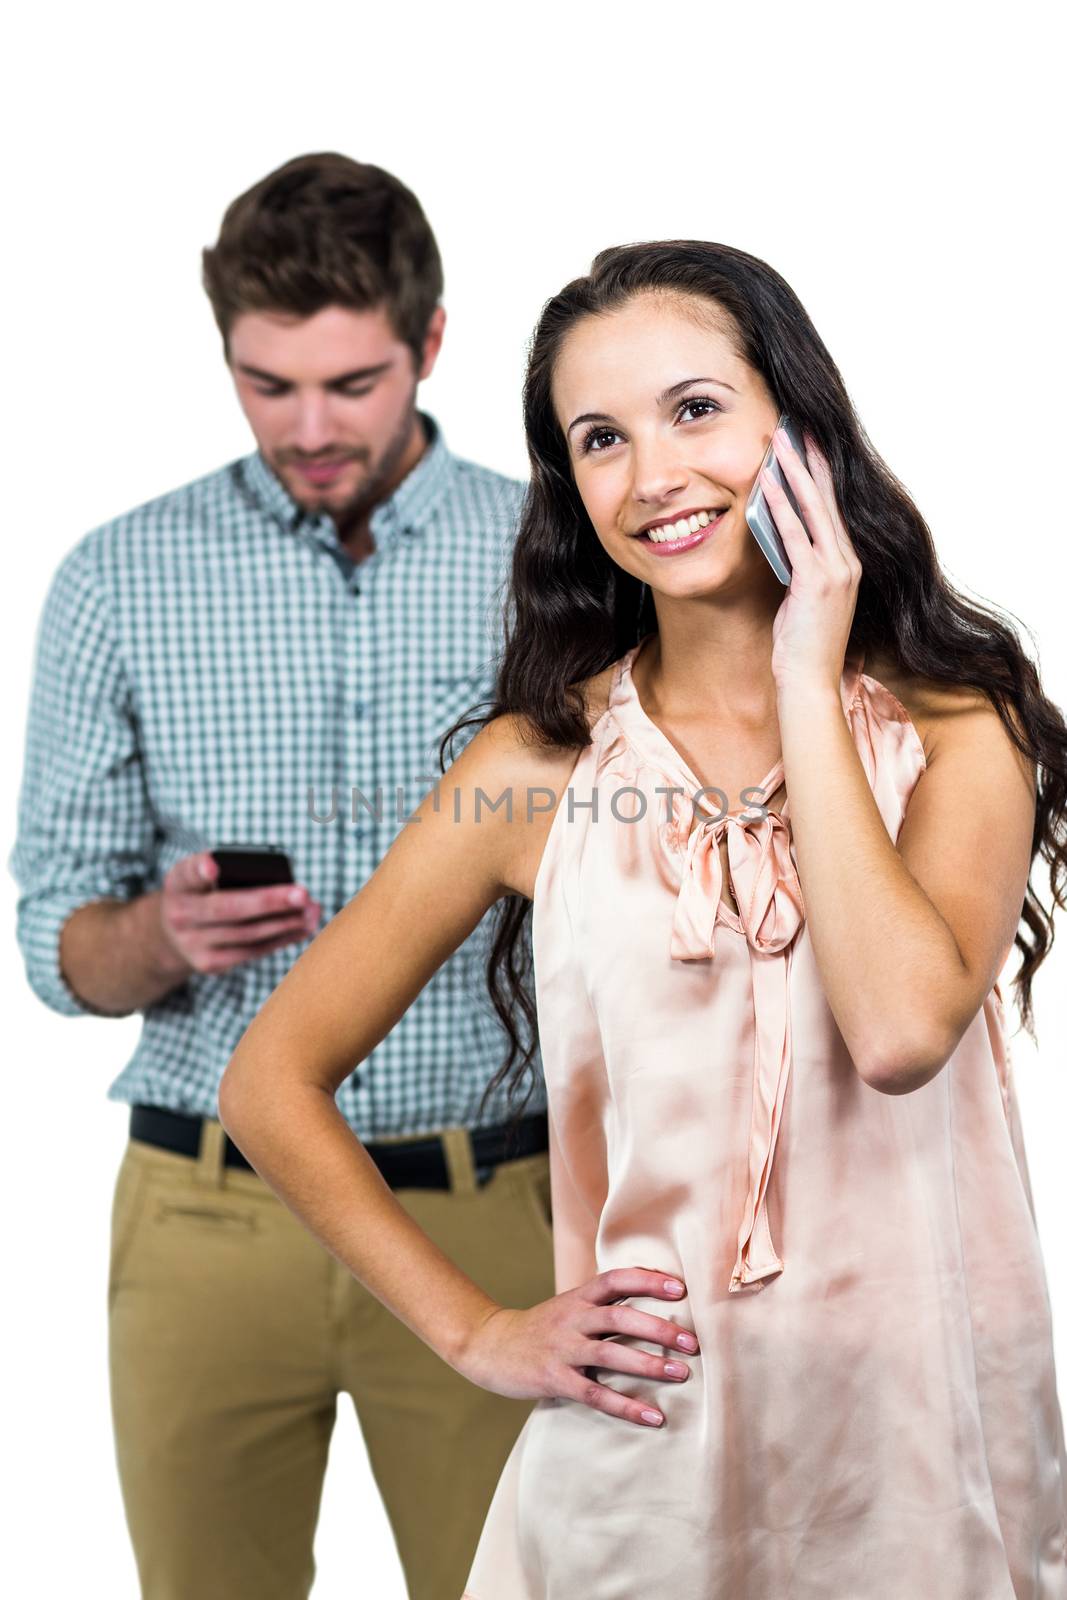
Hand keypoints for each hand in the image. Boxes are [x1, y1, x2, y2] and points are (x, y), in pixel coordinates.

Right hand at [158, 851, 321, 975]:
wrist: (174, 935)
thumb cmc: (204, 894)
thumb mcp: (204, 877)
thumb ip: (231, 872)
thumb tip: (284, 884)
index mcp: (180, 882)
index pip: (188, 872)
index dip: (201, 868)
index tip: (214, 866)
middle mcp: (179, 914)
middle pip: (229, 908)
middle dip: (269, 902)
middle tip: (302, 894)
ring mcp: (192, 943)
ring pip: (246, 934)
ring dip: (285, 923)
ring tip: (312, 911)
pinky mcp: (209, 964)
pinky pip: (251, 951)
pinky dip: (281, 939)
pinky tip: (302, 928)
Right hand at [457, 1267, 699, 1427]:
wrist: (491, 1346)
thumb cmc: (541, 1327)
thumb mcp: (570, 1305)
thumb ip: (604, 1302)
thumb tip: (652, 1295)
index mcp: (578, 1297)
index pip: (616, 1279)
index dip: (648, 1280)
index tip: (681, 1288)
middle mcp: (572, 1318)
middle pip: (620, 1317)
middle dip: (660, 1329)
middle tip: (694, 1343)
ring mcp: (562, 1349)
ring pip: (611, 1353)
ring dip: (649, 1365)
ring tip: (682, 1374)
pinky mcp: (554, 1379)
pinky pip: (595, 1393)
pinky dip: (626, 1406)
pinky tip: (653, 1416)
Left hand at [761, 428, 861, 693]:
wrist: (810, 681)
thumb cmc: (803, 645)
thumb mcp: (802, 598)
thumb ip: (798, 567)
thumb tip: (779, 538)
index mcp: (848, 564)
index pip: (834, 508)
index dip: (821, 473)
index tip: (809, 444)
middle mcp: (849, 561)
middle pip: (829, 498)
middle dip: (811, 459)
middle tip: (797, 425)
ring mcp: (836, 570)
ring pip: (814, 508)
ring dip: (794, 472)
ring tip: (779, 441)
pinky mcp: (817, 581)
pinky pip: (795, 534)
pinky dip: (780, 505)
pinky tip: (766, 483)